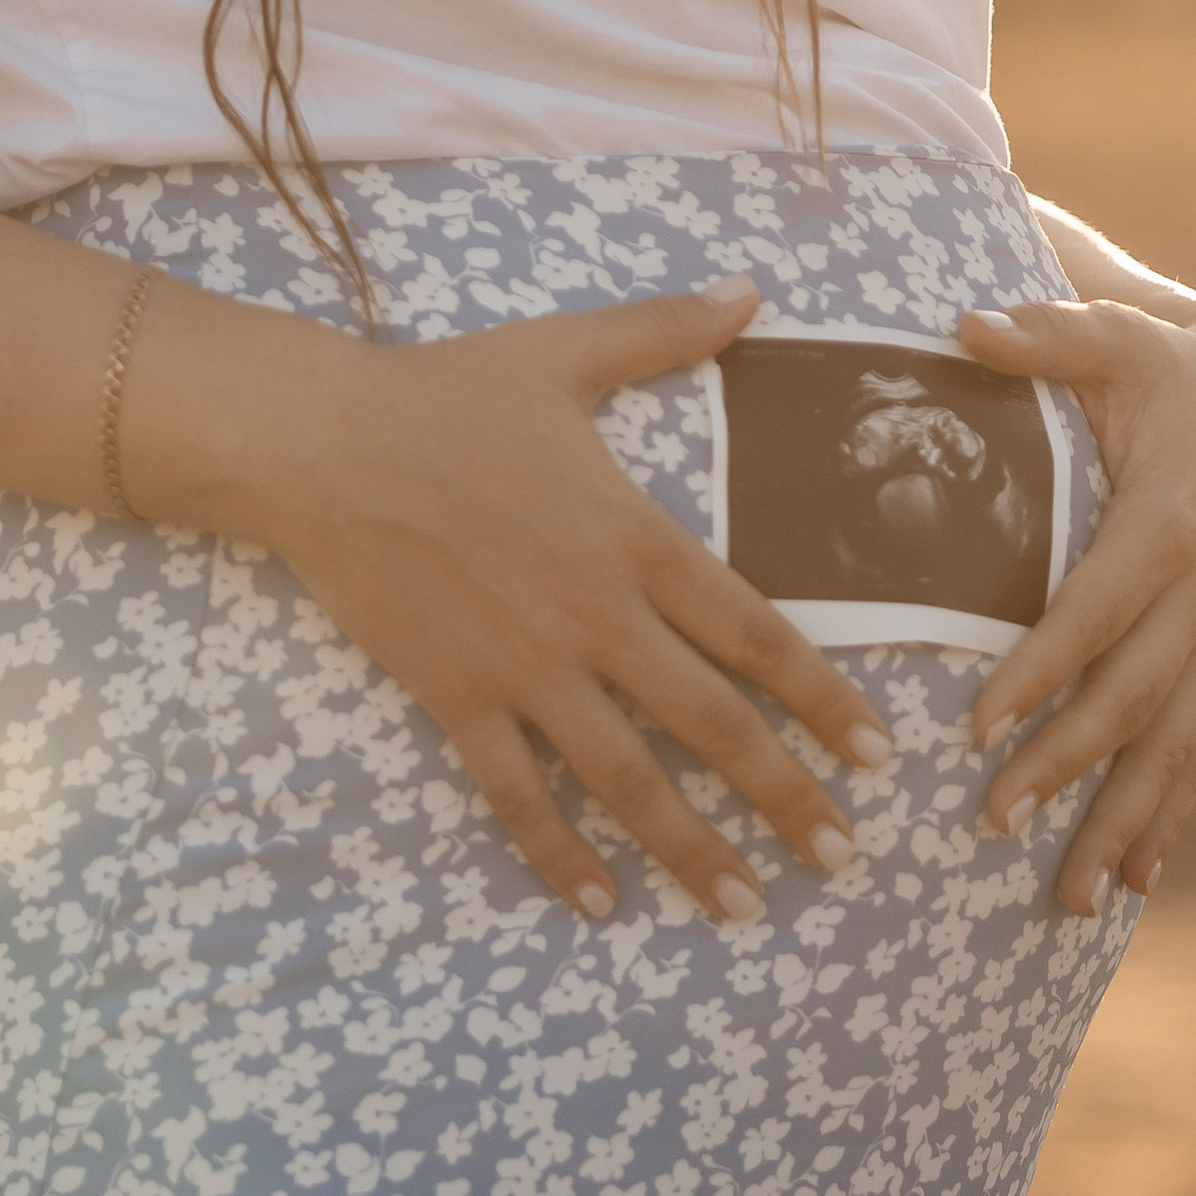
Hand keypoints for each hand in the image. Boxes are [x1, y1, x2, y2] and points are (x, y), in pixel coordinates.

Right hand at [194, 277, 894, 925]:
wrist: (321, 441)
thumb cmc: (444, 394)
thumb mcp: (566, 352)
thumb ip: (667, 330)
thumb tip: (752, 291)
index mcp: (635, 537)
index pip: (756, 631)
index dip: (822, 698)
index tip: (875, 754)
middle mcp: (595, 615)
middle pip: (713, 722)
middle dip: (786, 796)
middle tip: (841, 858)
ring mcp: (525, 666)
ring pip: (627, 777)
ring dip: (691, 848)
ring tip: (742, 905)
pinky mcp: (456, 697)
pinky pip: (516, 794)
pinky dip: (558, 855)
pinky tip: (600, 904)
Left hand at [952, 296, 1195, 914]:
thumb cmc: (1165, 368)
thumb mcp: (1114, 335)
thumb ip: (1044, 333)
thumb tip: (963, 321)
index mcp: (1169, 524)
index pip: (1096, 612)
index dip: (1040, 671)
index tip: (976, 727)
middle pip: (1133, 698)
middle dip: (1065, 767)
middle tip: (991, 823)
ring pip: (1174, 748)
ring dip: (1121, 823)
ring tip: (1065, 901)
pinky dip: (1169, 818)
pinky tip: (1132, 885)